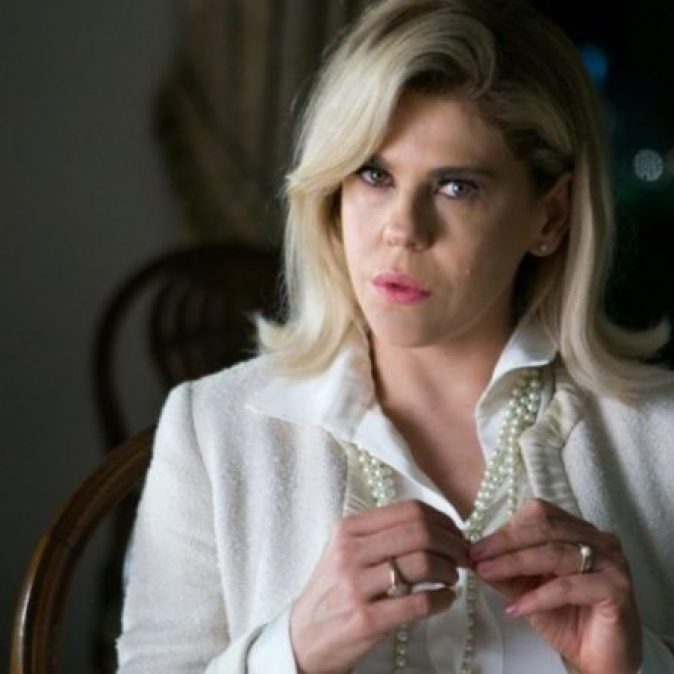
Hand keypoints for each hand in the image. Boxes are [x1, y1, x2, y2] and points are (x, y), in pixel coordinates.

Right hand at [290, 499, 468, 673]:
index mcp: (348, 529)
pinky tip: (445, 599)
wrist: (303, 638)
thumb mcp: (345, 551)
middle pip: (419, 532)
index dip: (442, 520)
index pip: (408, 511)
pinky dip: (442, 599)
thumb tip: (435, 525)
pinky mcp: (365, 620)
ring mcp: (356, 586)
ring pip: (422, 563)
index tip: (456, 533)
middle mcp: (349, 552)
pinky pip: (418, 603)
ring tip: (452, 577)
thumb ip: (381, 535)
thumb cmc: (333, 591)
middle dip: (452, 543)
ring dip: (449, 570)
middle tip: (463, 556)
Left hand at [471, 498, 641, 673]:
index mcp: (577, 530)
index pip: (539, 515)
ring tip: (487, 574)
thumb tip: (473, 555)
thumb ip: (505, 570)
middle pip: (544, 529)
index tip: (476, 547)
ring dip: (514, 563)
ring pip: (554, 553)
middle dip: (505, 543)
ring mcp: (611, 560)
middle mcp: (598, 538)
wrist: (600, 659)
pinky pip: (568, 586)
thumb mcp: (526, 589)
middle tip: (475, 556)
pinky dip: (537, 596)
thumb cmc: (564, 618)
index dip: (506, 529)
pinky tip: (515, 608)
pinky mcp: (616, 587)